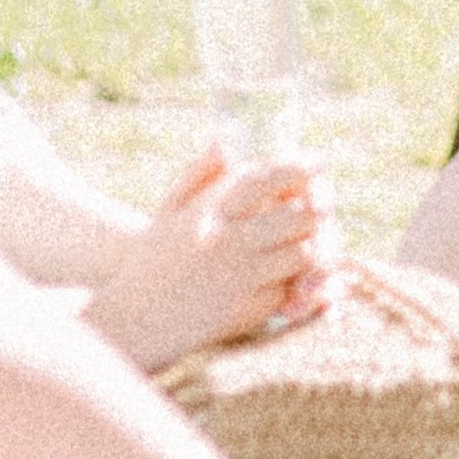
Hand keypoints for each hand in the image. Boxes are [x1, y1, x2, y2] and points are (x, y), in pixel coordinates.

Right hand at [85, 147, 342, 373]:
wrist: (137, 318)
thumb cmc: (157, 258)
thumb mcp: (170, 210)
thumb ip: (200, 174)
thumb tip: (224, 140)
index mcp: (214, 210)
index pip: (270, 179)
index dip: (301, 168)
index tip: (317, 163)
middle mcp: (232, 241)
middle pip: (302, 215)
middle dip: (317, 207)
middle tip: (320, 205)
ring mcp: (243, 276)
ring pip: (305, 252)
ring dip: (313, 244)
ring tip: (307, 239)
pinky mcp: (251, 308)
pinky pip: (292, 287)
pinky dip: (298, 280)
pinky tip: (292, 273)